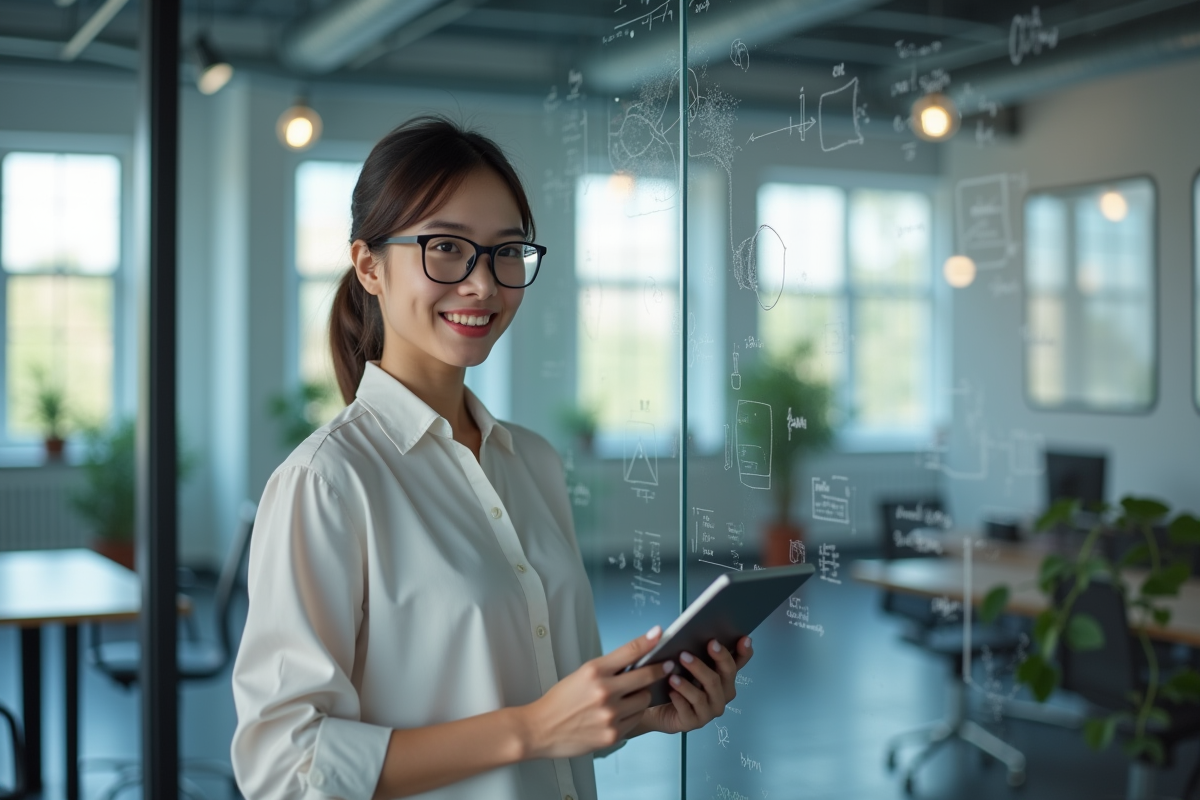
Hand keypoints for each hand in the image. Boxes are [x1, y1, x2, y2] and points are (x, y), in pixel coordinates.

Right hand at [518, 626, 670, 759]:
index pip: (629, 651)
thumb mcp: (581, 675)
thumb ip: (608, 669)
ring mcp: (610, 714)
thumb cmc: (560, 701)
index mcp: (594, 671)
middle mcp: (604, 691)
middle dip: (659, 670)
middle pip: (645, 676)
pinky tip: (620, 713)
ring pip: (644, 699)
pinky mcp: (613, 734)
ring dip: (641, 696)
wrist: (541, 729)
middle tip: (666, 666)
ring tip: (628, 697)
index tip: (660, 633)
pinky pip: (636, 719)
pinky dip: (633, 714)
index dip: (648, 641)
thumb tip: (636, 661)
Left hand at [639, 636, 752, 734]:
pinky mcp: (693, 722)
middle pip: (724, 676)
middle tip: (696, 649)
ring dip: (688, 684)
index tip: (743, 639)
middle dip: (714, 660)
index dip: (744, 652)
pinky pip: (688, 710)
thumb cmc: (674, 679)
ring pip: (704, 695)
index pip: (739, 663)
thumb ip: (695, 649)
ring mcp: (709, 710)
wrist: (654, 706)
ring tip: (673, 676)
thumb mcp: (684, 661)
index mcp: (723, 677)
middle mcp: (722, 694)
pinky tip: (671, 692)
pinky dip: (679, 699)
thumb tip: (695, 631)